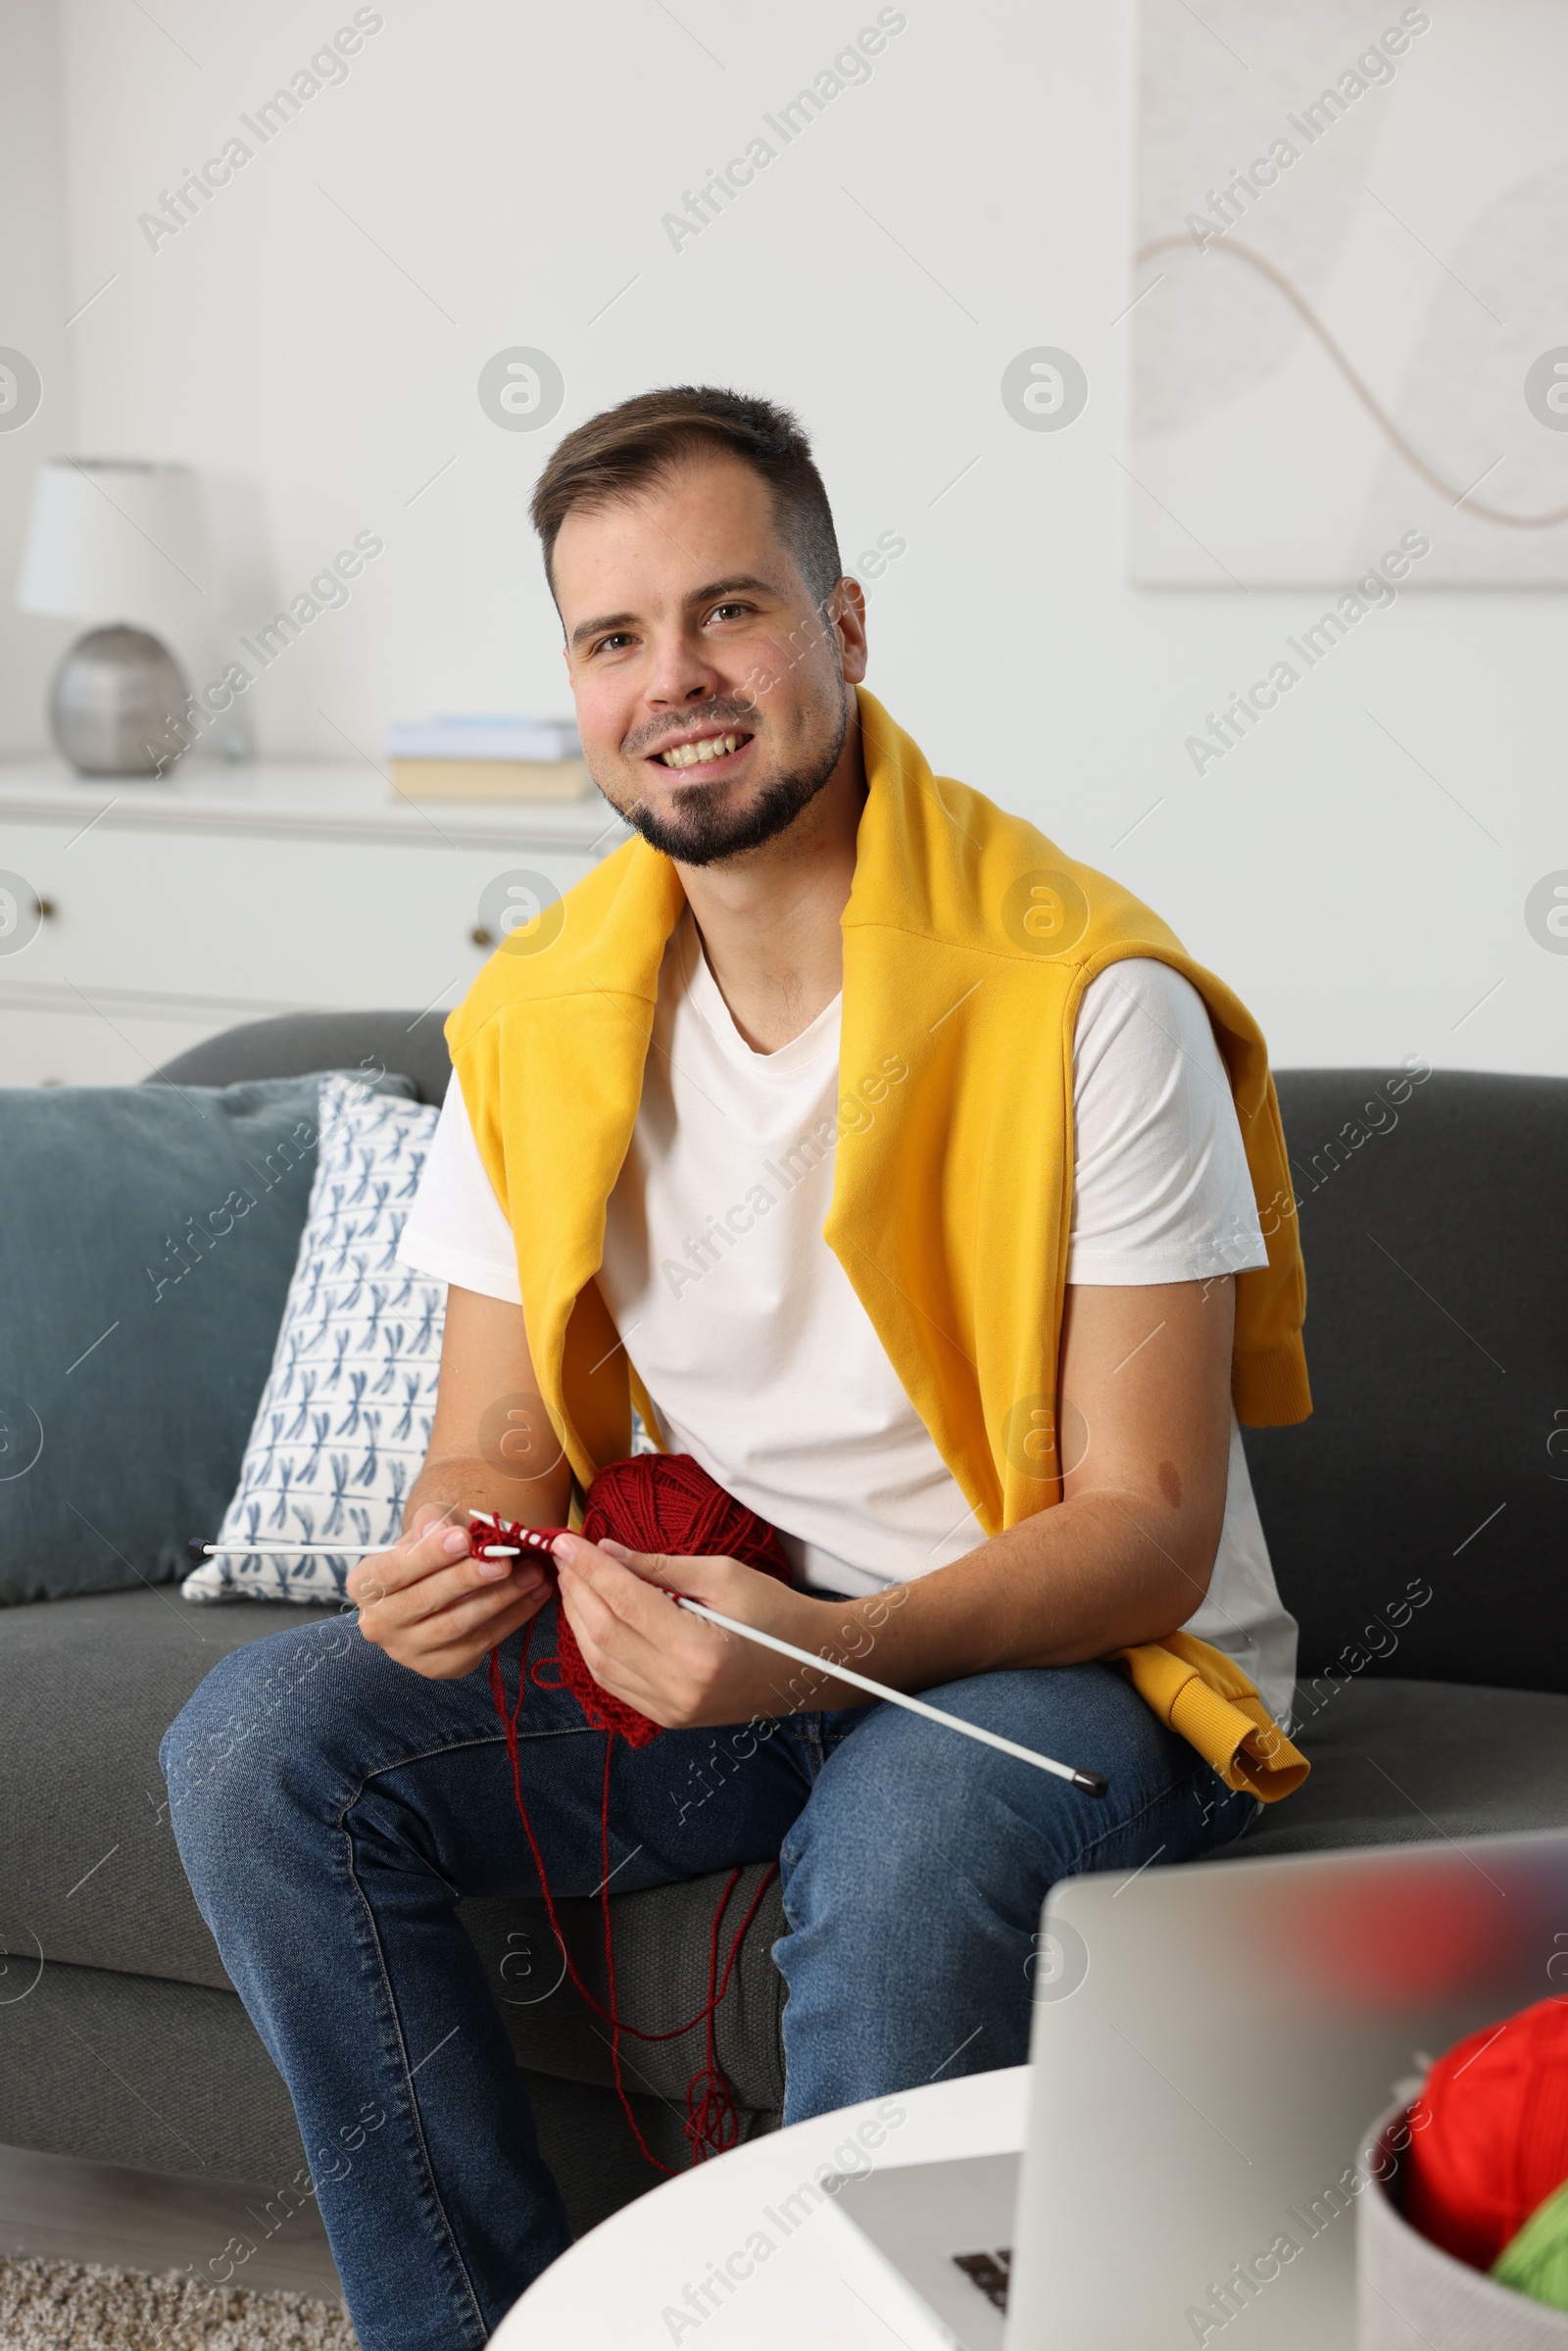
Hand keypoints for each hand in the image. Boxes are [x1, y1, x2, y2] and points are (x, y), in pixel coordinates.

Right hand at [347, 1502, 553, 1679]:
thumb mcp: (425, 1529)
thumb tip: (440, 1528)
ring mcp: (409, 1652)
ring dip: (499, 1599)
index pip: (392, 1571)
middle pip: (425, 1601)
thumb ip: (431, 1522)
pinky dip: (513, 1617)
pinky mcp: (442, 1666)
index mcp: (366, 1585)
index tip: (464, 1537)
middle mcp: (379, 1624)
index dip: (428, 1555)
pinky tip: (535, 1594)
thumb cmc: (430, 1553)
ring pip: (456, 1626)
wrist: (439, 1586)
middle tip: (505, 1560)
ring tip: (531, 1573)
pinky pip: (481, 1642)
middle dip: (469, 1579)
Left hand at [552, 1536, 856, 1727]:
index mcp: (698, 1649)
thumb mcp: (723, 1575)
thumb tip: (607, 1552)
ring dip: (578, 1619)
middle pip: (604, 1633)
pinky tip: (590, 1618)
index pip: (624, 1602)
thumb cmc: (776, 1612)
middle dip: (577, 1589)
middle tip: (566, 1554)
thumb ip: (660, 1566)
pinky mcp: (669, 1718)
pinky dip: (594, 1648)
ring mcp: (672, 1710)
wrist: (812, 1666)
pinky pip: (614, 1683)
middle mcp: (679, 1687)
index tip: (566, 1539)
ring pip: (600, 1663)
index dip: (589, 1568)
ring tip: (574, 1581)